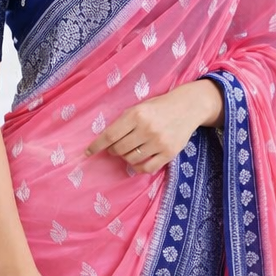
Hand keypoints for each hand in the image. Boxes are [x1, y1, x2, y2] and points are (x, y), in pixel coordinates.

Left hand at [83, 79, 223, 173]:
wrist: (188, 107)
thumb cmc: (159, 107)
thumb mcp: (140, 107)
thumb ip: (124, 122)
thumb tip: (106, 141)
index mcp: (137, 114)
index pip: (110, 135)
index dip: (97, 145)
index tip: (87, 152)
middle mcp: (147, 129)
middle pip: (120, 149)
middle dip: (114, 150)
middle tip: (116, 148)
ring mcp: (159, 142)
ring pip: (131, 159)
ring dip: (126, 158)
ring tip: (129, 151)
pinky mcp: (169, 153)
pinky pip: (147, 168)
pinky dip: (138, 168)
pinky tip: (138, 162)